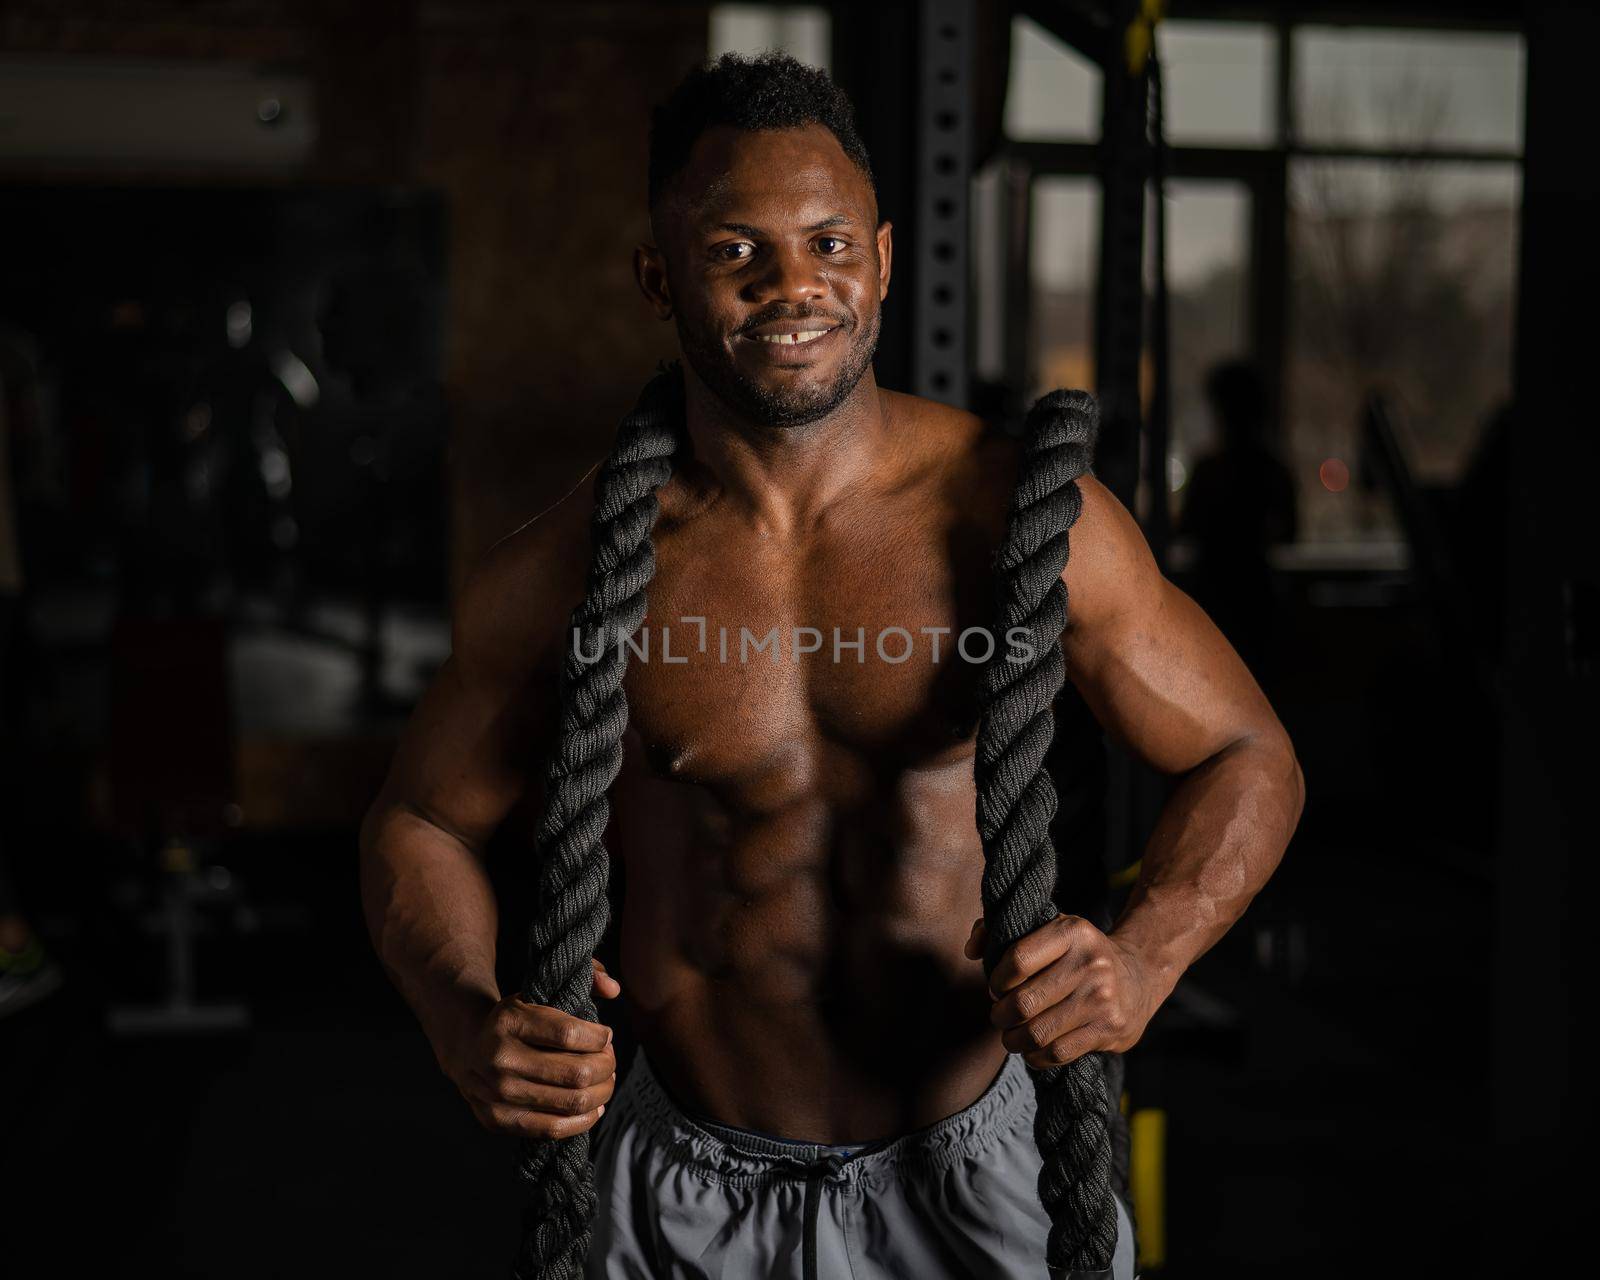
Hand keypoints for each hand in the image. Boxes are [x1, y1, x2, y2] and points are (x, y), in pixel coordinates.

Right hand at [439, 958, 621, 1139]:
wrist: (467, 1045)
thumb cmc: (517, 1017)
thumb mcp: (542, 988)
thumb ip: (584, 975)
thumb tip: (614, 988)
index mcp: (509, 1020)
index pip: (569, 1034)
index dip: (599, 1037)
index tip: (605, 1035)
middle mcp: (500, 1058)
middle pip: (576, 1072)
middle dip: (606, 1067)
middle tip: (609, 1060)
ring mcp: (497, 1093)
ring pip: (570, 1102)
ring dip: (601, 1093)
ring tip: (605, 1081)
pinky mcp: (498, 1119)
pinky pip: (553, 1128)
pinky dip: (583, 1120)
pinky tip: (593, 1106)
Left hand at [964, 914, 1162, 1068]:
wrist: (1139, 976)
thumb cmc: (1077, 953)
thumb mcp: (1048, 929)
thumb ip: (1000, 931)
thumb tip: (971, 950)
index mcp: (1071, 931)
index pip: (1017, 960)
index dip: (996, 980)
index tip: (996, 987)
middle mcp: (1090, 963)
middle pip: (1023, 1003)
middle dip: (1000, 1015)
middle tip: (999, 1016)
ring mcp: (1102, 998)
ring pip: (1037, 1032)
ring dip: (1014, 1040)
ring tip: (1012, 1036)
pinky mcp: (1109, 1029)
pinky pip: (1057, 1053)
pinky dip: (1036, 1056)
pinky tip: (1033, 1049)